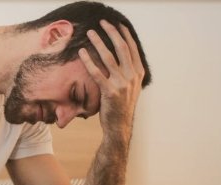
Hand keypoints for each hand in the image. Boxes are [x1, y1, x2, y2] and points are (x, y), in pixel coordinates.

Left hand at [78, 20, 144, 140]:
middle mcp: (132, 76)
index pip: (132, 48)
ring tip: (90, 33)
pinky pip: (97, 73)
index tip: (116, 24)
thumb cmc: (121, 106)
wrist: (119, 126)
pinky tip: (82, 52)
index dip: (124, 34)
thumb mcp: (130, 87)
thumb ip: (128, 72)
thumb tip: (121, 56)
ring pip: (109, 58)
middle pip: (121, 48)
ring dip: (98, 42)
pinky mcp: (110, 92)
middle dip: (111, 33)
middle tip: (102, 22)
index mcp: (138, 73)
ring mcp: (122, 84)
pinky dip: (88, 61)